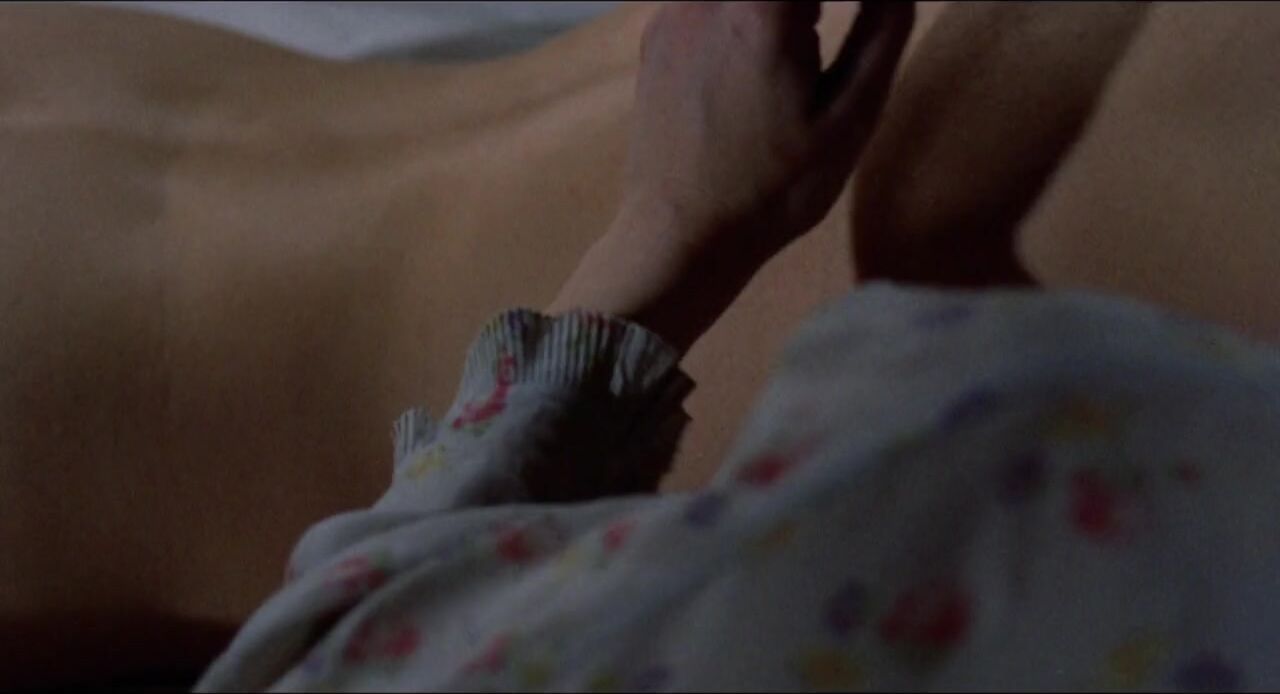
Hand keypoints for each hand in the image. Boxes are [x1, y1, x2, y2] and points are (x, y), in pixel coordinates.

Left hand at [550, 2, 914, 352]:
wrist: (680, 237)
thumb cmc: (773, 189)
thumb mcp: (849, 118)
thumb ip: (882, 31)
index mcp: (760, 8)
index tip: (873, 13)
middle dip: (810, 4)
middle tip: (824, 39)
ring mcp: (674, 13)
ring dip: (780, 6)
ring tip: (805, 38)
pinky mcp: (656, 38)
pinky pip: (712, 1)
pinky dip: (745, 13)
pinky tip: (755, 64)